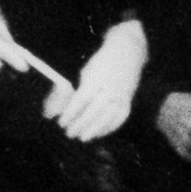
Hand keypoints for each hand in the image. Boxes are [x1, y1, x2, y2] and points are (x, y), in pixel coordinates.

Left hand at [57, 20, 147, 141]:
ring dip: (94, 130)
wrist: (127, 54)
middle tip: (69, 133)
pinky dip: (109, 127)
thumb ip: (78, 89)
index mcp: (96, 78)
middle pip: (94, 111)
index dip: (70, 113)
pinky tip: (99, 133)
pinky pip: (120, 118)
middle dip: (80, 124)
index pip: (81, 100)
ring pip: (108, 117)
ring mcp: (121, 95)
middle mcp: (110, 88)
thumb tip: (62, 108)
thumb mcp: (86, 71)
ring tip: (83, 138)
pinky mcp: (129, 100)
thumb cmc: (101, 63)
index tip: (61, 122)